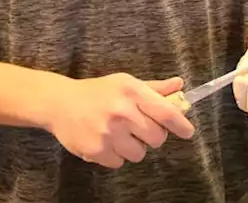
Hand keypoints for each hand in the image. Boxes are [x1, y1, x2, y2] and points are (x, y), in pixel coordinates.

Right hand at [47, 74, 195, 168]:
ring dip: (133, 148)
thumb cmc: (97, 92)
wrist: (59, 103)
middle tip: (140, 129)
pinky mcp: (97, 150)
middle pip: (157, 138)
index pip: (166, 112)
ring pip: (139, 154)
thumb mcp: (125, 83)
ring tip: (119, 134)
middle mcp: (122, 112)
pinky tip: (105, 141)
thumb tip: (179, 84)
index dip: (181, 125)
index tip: (188, 132)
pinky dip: (115, 156)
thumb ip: (153, 88)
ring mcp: (109, 133)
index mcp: (132, 92)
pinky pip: (119, 163)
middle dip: (152, 136)